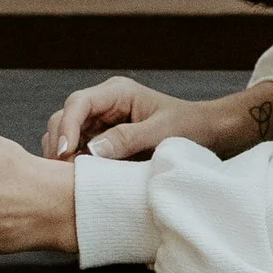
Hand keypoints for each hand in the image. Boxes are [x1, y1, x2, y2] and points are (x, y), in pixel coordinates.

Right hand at [41, 74, 272, 163]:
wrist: (211, 134)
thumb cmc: (191, 127)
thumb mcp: (162, 133)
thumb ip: (128, 139)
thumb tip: (93, 150)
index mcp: (116, 92)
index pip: (79, 104)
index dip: (67, 128)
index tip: (66, 153)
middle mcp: (105, 104)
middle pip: (66, 118)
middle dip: (61, 144)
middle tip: (63, 174)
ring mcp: (102, 122)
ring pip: (68, 135)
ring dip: (66, 155)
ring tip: (71, 179)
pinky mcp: (104, 140)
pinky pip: (80, 149)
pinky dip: (76, 163)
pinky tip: (82, 180)